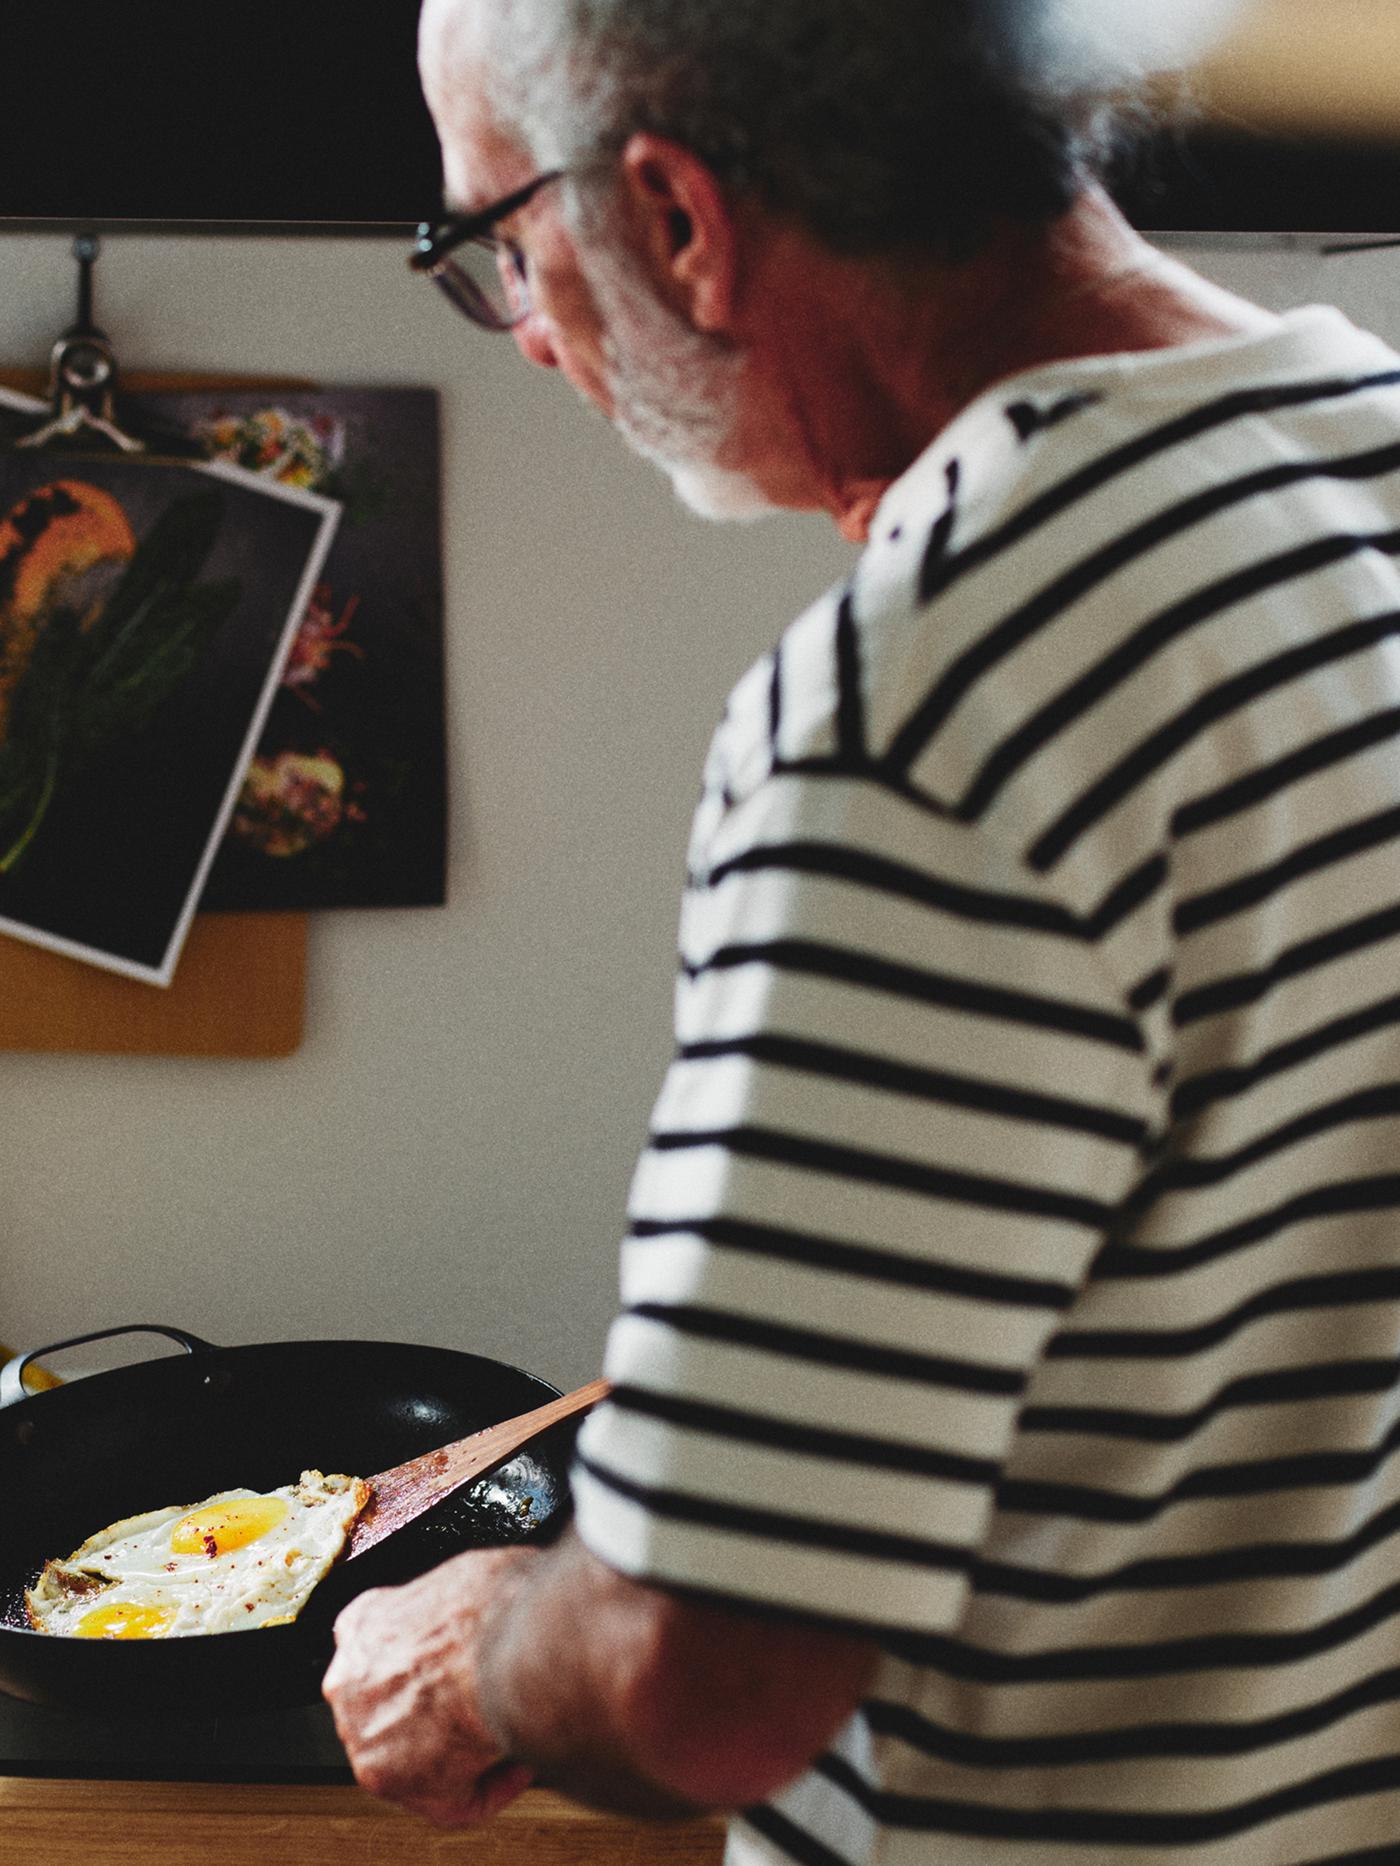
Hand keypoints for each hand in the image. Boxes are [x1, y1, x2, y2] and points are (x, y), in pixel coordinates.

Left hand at [322, 1545, 535, 1827]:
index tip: (460, 1670)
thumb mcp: (468, 1579)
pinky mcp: (388, 1779)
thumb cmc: (494, 1605)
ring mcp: (362, 1731)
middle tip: (484, 1706)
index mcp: (365, 1622)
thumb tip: (491, 1610)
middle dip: (437, 1711)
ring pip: (412, 1757)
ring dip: (459, 1753)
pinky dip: (485, 1789)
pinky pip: (448, 1799)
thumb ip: (456, 1607)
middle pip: (391, 1705)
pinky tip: (515, 1766)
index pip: (382, 1649)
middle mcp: (350, 1678)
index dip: (426, 1664)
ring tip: (507, 1737)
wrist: (502, 1642)